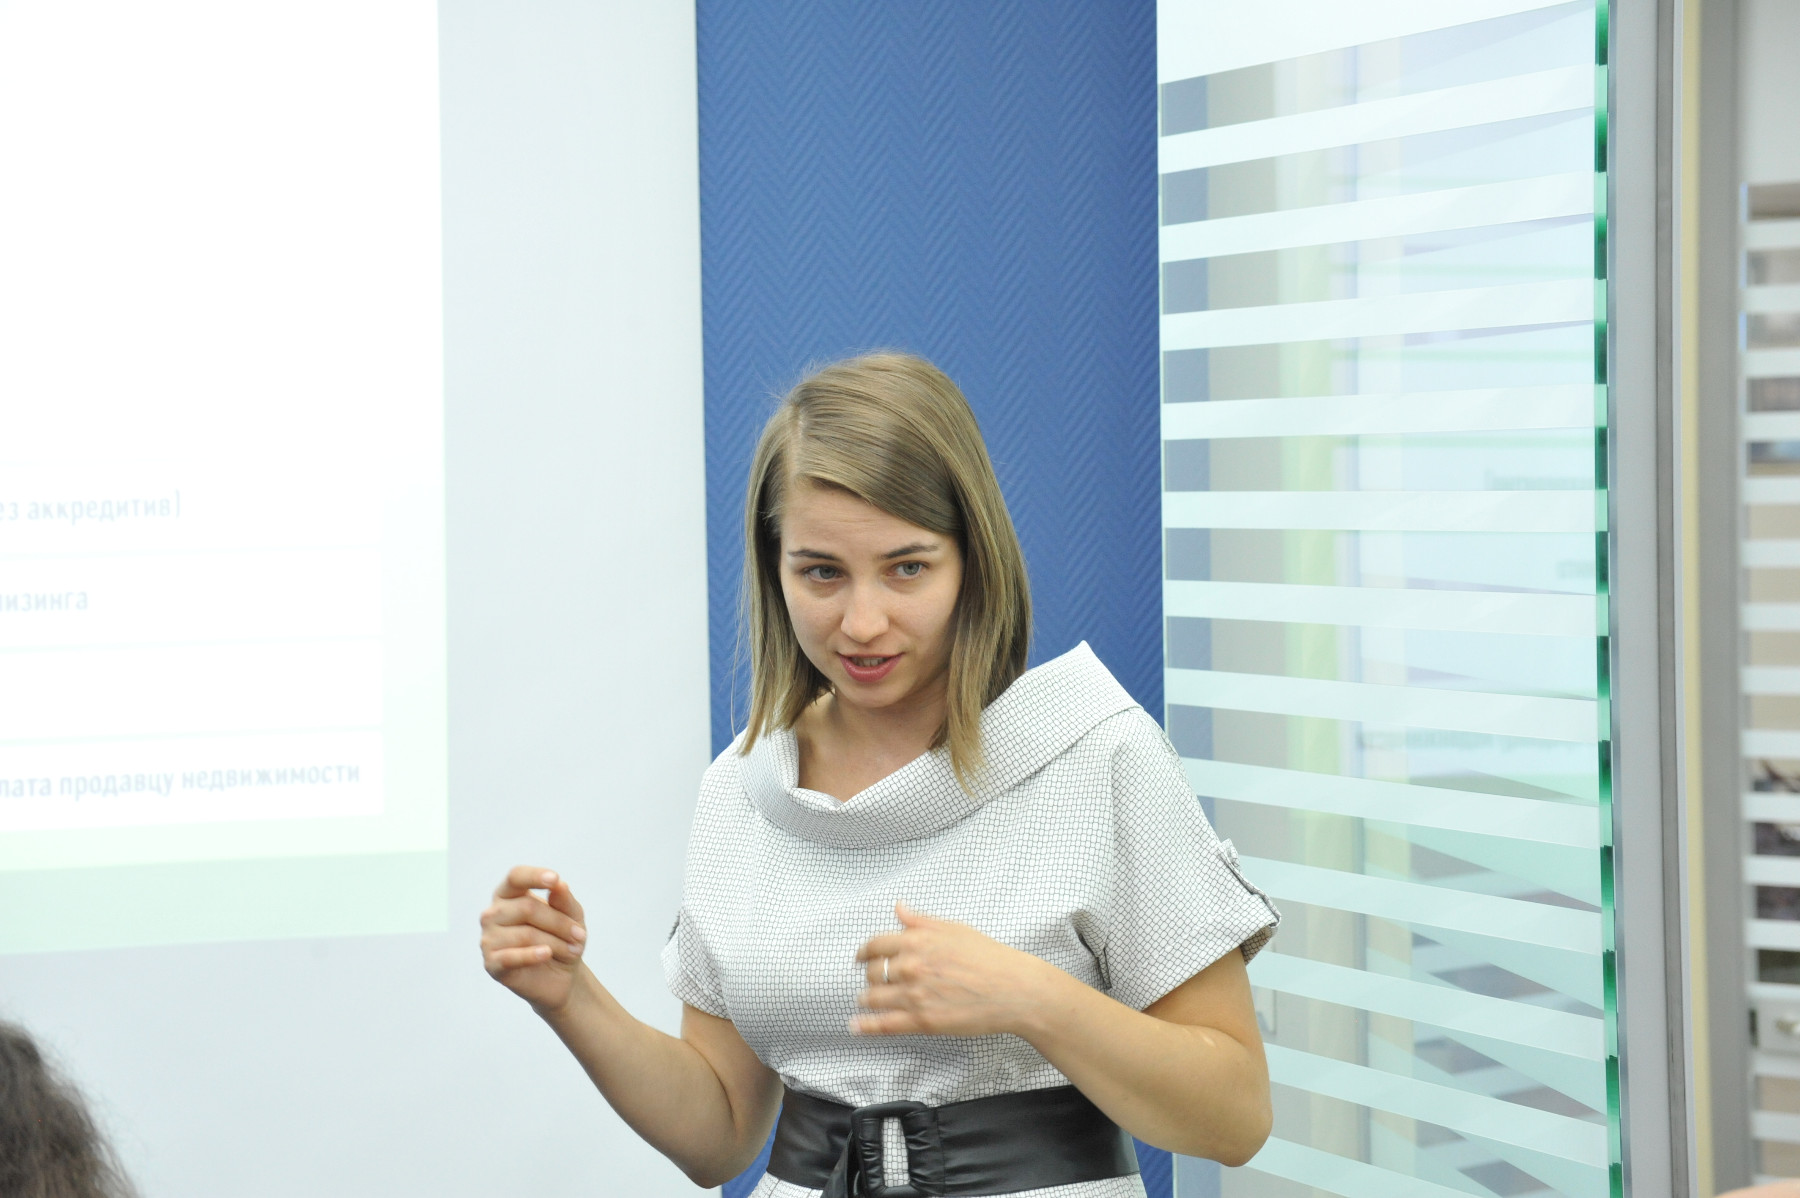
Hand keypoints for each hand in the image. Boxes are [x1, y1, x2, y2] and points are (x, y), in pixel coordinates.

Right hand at [480, 866, 588, 1012]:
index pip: (516, 877)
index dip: (534, 876)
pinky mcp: (492, 963)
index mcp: (509, 894)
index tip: (554, 879)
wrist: (560, 975)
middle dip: (560, 923)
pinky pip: (511, 957)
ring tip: (574, 951)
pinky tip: (547, 954)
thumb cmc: (562, 938)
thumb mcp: (572, 916)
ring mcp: (489, 938)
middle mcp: (493, 913)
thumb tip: (559, 885)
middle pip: (527, 908)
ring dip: (556, 943)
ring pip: (525, 934)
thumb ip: (564, 900)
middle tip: (580, 936)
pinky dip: (532, 955)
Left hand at [852, 903, 1060, 1036]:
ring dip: (865, 999)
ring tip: (864, 1001)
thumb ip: (921, 921)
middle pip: (872, 972)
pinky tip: (855, 1027)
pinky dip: (865, 1026)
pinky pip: (884, 1024)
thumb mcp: (954, 929)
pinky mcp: (922, 1021)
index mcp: (917, 941)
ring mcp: (915, 995)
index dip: (865, 952)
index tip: (861, 956)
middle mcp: (911, 966)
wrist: (1013, 989)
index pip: (876, 944)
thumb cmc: (989, 958)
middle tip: (871, 979)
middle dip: (869, 975)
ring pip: (873, 997)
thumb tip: (899, 908)